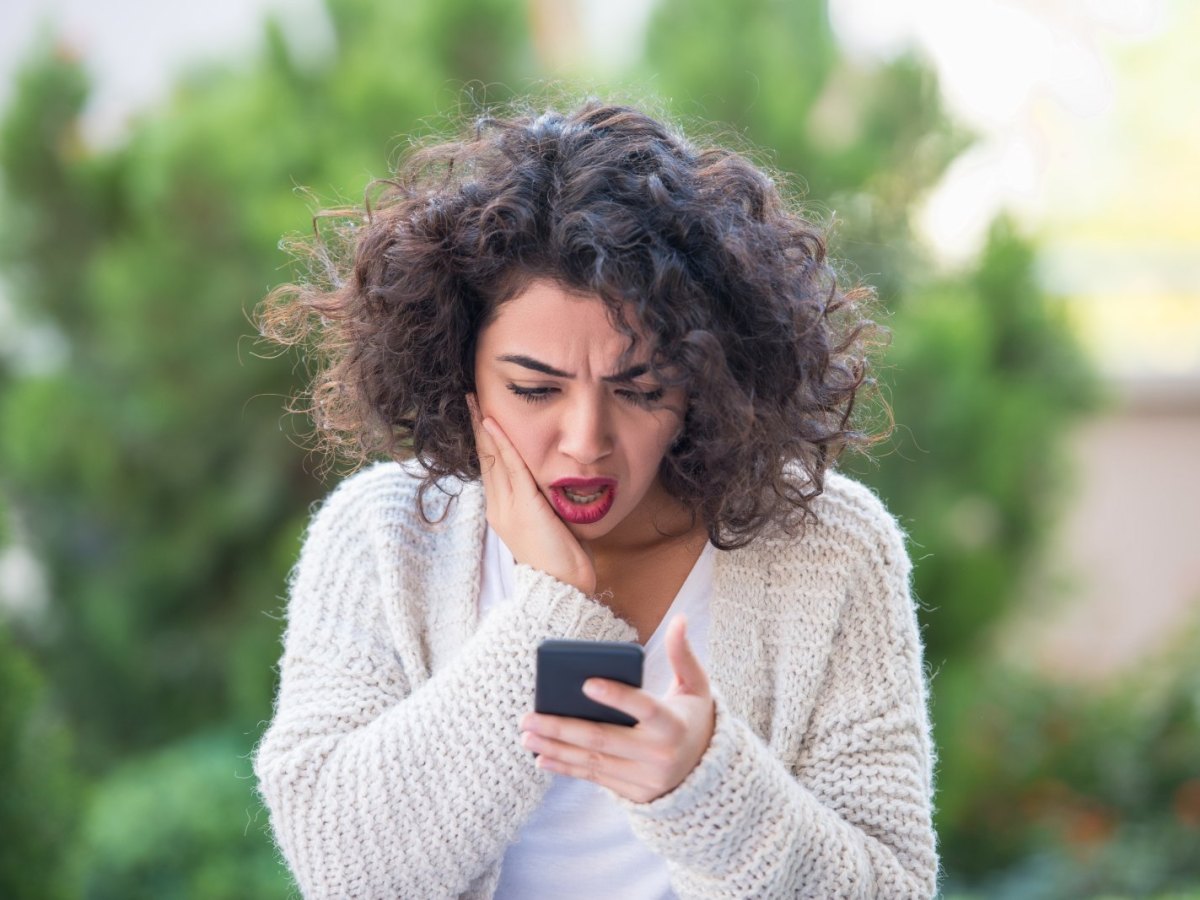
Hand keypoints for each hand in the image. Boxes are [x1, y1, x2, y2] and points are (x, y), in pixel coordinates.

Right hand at [468, 394, 596, 594]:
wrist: (561, 588)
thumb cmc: (562, 561)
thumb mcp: (550, 524)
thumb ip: (544, 502)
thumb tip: (554, 485)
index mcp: (503, 512)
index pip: (491, 468)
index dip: (484, 441)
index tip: (481, 416)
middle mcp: (499, 508)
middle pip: (485, 459)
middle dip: (477, 427)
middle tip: (469, 398)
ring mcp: (507, 508)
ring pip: (493, 459)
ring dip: (483, 427)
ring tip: (475, 402)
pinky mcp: (522, 507)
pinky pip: (510, 468)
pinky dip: (502, 443)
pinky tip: (493, 424)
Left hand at [519, 615, 715, 803]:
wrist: (704, 768)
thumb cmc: (693, 717)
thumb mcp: (696, 686)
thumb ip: (682, 654)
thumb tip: (679, 619)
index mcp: (674, 725)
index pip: (645, 708)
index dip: (617, 696)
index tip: (586, 683)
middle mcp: (659, 756)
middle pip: (604, 739)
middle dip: (562, 728)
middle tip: (528, 717)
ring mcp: (645, 779)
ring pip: (593, 761)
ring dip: (555, 749)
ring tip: (527, 736)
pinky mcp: (633, 793)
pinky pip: (595, 777)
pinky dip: (566, 768)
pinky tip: (542, 757)